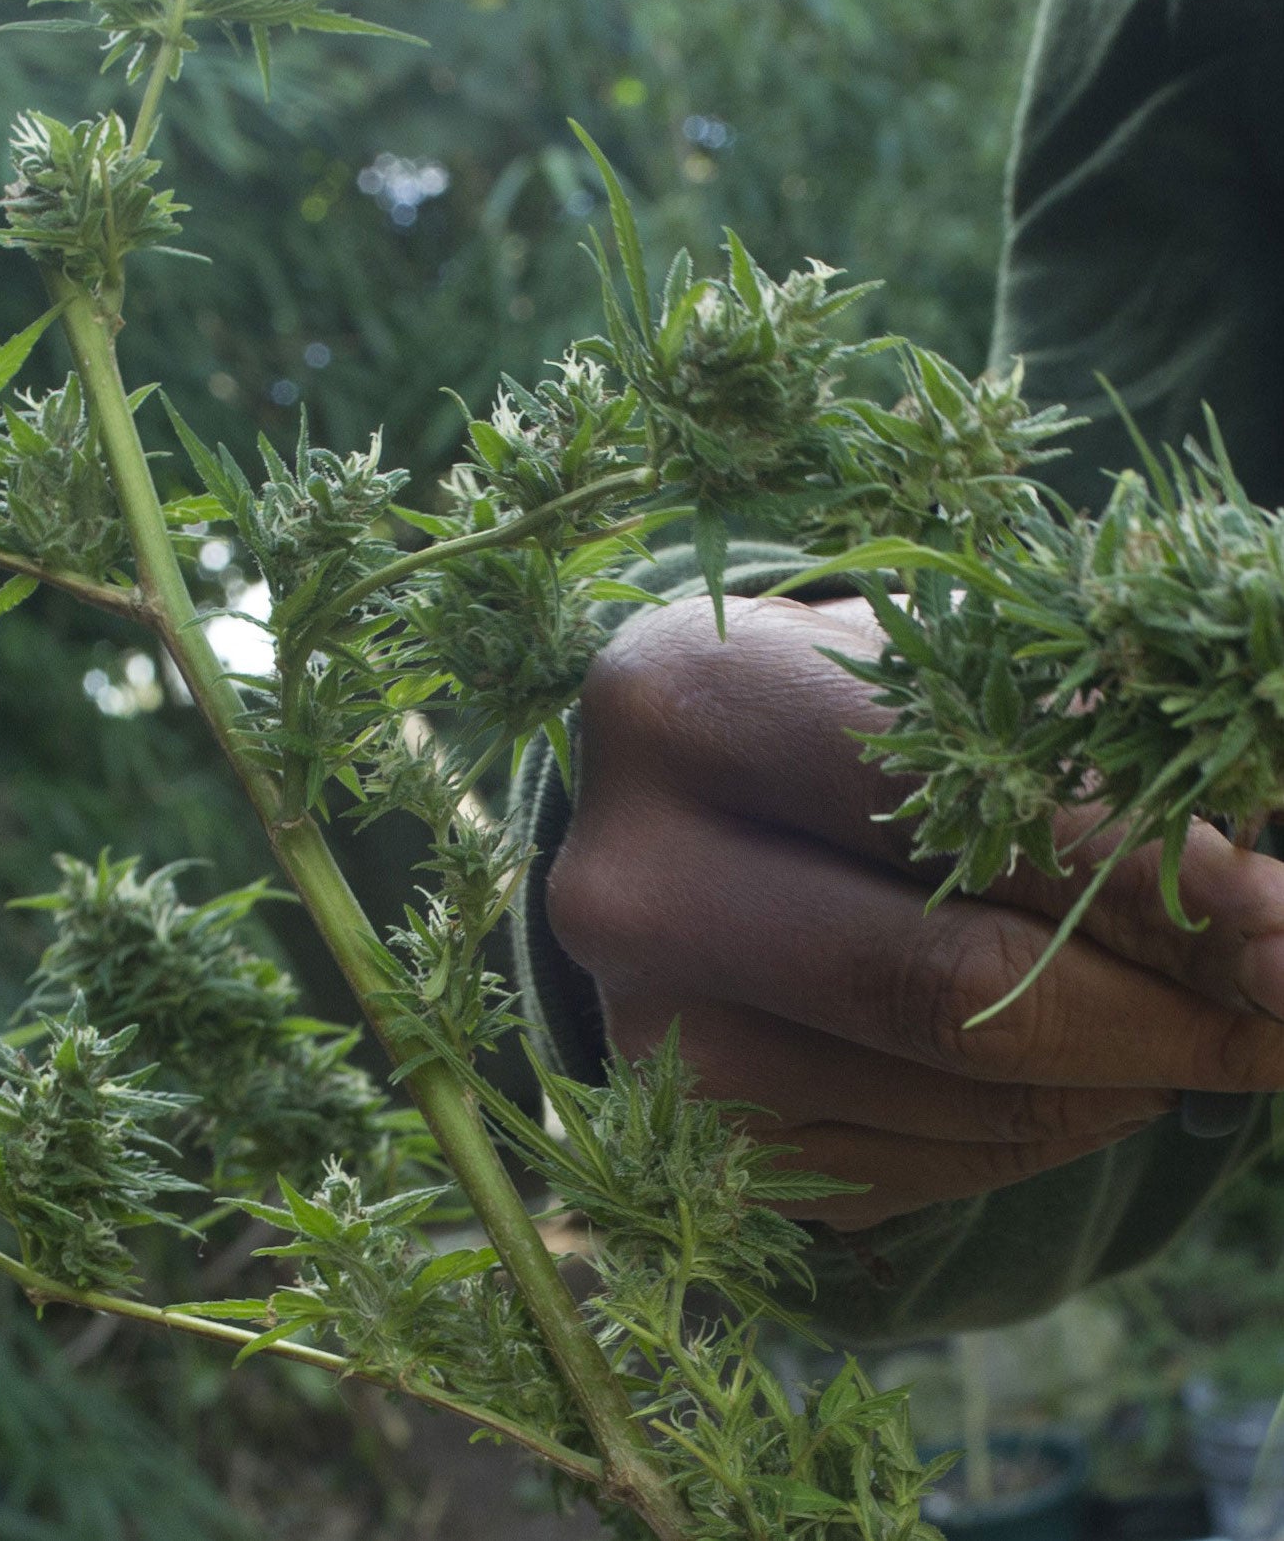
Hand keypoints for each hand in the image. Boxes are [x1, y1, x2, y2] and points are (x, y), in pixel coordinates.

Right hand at [543, 593, 1283, 1231]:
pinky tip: (1080, 1062)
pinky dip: (1050, 1127)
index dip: (1156, 879)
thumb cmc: (847, 710)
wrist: (689, 805)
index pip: (959, 814)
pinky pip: (926, 1171)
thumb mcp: (957, 677)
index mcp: (686, 703)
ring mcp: (646, 1027)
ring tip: (1189, 1011)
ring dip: (1130, 1072)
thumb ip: (1108, 758)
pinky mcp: (689, 1136)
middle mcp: (629, 879)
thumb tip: (1278, 922)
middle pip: (956, 990)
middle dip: (1175, 1009)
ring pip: (959, 1096)